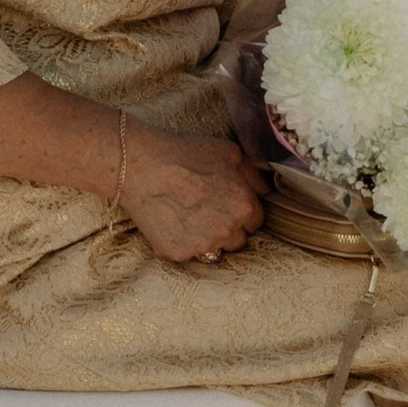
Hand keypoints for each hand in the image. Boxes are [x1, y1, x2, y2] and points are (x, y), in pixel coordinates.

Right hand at [119, 124, 265, 265]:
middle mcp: (227, 231)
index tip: (225, 201)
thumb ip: (254, 175)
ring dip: (208, 238)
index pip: (256, 221)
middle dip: (227, 226)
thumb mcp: (229, 152)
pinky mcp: (178, 254)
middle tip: (206, 208)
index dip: (241, 209)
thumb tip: (267, 191)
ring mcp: (202, 245)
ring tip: (188, 215)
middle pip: (238, 239)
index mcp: (244, 206)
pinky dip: (183, 241)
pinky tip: (172, 221)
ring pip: (215, 250)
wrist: (141, 165)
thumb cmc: (185, 153)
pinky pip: (189, 254)